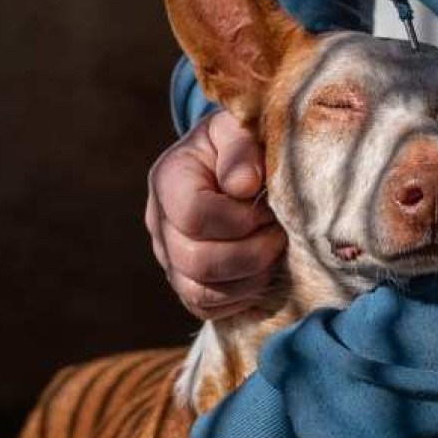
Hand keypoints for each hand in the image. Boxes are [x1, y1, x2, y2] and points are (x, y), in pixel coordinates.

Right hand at [146, 110, 285, 319]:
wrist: (238, 165)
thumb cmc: (244, 145)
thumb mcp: (243, 129)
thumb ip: (242, 148)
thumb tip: (242, 186)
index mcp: (168, 178)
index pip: (193, 215)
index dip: (239, 218)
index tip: (269, 205)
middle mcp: (159, 222)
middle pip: (196, 261)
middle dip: (251, 252)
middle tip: (279, 233)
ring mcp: (168, 257)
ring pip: (200, 291)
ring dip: (249, 278)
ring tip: (274, 251)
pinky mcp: (184, 283)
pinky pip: (205, 308)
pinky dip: (240, 297)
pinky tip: (261, 271)